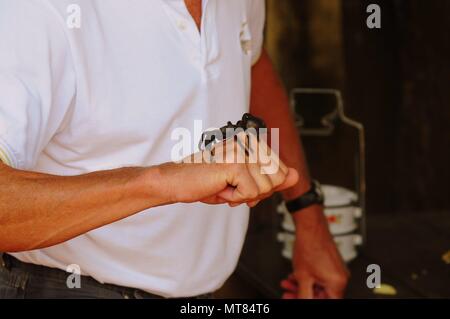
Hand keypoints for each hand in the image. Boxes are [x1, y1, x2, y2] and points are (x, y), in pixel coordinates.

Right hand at [158, 132, 298, 206]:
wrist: (176, 182)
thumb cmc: (206, 180)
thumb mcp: (244, 181)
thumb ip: (271, 178)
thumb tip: (295, 175)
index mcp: (252, 142)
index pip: (280, 171)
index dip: (262, 185)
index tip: (239, 181)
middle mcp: (250, 141)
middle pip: (277, 179)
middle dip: (256, 191)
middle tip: (231, 185)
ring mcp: (243, 151)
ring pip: (266, 188)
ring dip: (243, 195)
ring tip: (223, 184)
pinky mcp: (236, 163)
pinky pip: (251, 193)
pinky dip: (234, 198)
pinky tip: (219, 187)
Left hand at [281, 206, 349, 298]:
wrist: (310, 227)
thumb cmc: (310, 246)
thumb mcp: (303, 277)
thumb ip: (303, 295)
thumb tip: (303, 301)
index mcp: (337, 283)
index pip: (327, 302)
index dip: (312, 302)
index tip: (298, 300)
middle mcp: (340, 277)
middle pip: (321, 295)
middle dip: (302, 294)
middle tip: (289, 295)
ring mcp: (336, 270)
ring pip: (318, 285)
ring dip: (302, 286)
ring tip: (288, 284)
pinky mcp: (330, 263)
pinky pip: (319, 276)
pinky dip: (307, 277)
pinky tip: (294, 276)